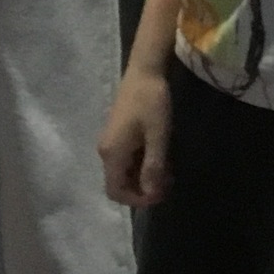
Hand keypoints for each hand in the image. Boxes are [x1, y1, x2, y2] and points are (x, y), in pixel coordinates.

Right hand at [99, 67, 172, 206]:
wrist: (143, 73)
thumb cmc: (151, 104)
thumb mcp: (158, 137)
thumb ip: (153, 166)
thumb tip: (151, 193)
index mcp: (112, 153)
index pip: (115, 191)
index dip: (136, 199)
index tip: (160, 193)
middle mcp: (105, 151)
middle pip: (118, 184)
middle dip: (143, 189)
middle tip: (168, 182)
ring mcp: (110, 143)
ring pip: (123, 173)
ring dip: (144, 178)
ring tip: (167, 170)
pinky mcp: (117, 136)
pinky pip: (126, 161)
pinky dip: (142, 166)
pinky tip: (159, 156)